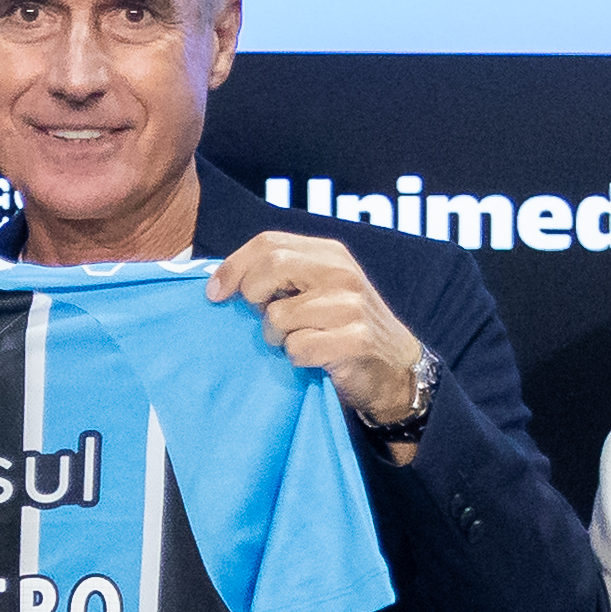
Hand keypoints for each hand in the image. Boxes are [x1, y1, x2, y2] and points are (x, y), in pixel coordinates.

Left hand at [206, 233, 430, 438]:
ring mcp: (350, 305)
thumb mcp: (317, 291)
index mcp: (330, 254)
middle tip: (260, 317)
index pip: (268, 242)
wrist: (396, 369)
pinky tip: (314, 359)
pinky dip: (296, 359)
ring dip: (276, 338)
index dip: (233, 266)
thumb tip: (222, 280)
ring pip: (278, 316)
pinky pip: (297, 348)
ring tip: (297, 341)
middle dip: (252, 296)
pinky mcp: (354, 340)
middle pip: (272, 266)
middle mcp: (342, 273)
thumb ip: (281, 278)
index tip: (214, 293)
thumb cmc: (342, 330)